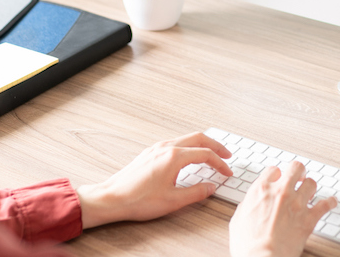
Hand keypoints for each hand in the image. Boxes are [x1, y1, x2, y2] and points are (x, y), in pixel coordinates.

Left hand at [76, 132, 232, 227]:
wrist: (111, 198)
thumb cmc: (138, 200)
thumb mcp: (173, 201)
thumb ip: (196, 192)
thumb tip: (211, 187)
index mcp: (174, 157)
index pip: (205, 154)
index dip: (220, 163)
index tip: (227, 172)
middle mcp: (165, 147)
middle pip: (198, 138)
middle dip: (215, 146)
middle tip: (227, 155)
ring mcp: (156, 148)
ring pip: (186, 138)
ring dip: (201, 145)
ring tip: (211, 155)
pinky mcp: (150, 153)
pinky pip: (175, 143)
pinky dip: (189, 147)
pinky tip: (190, 158)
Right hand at [229, 161, 337, 256]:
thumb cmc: (248, 244)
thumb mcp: (238, 220)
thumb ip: (247, 206)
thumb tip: (250, 204)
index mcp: (261, 190)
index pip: (273, 170)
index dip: (277, 174)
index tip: (278, 178)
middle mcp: (281, 192)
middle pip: (296, 168)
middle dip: (298, 172)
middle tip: (299, 177)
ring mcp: (297, 203)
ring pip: (311, 183)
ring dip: (311, 187)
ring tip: (310, 192)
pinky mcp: (309, 218)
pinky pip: (325, 204)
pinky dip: (330, 202)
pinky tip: (330, 202)